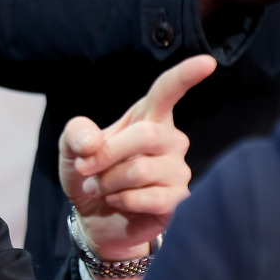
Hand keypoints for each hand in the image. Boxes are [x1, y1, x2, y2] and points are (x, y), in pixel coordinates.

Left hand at [59, 54, 215, 279]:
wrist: (95, 217)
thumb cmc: (89, 173)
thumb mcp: (71, 148)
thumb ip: (77, 134)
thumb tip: (94, 143)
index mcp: (147, 116)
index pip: (169, 89)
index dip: (187, 74)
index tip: (208, 61)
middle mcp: (170, 138)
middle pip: (144, 135)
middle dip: (106, 154)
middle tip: (86, 168)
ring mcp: (178, 170)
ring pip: (140, 169)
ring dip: (110, 182)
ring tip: (102, 188)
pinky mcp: (179, 200)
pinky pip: (149, 197)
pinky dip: (122, 200)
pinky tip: (117, 201)